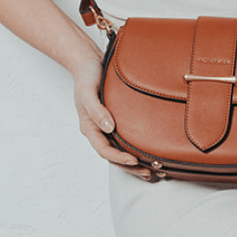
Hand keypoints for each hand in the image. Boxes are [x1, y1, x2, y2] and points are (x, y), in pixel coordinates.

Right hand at [72, 54, 152, 180]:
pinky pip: (123, 140)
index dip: (119, 158)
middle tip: (148, 172)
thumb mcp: (88, 93)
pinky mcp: (115, 121)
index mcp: (90, 127)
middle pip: (113, 156)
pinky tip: (146, 152)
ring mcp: (106, 127)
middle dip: (129, 167)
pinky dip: (134, 149)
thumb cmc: (86, 77)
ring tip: (150, 169)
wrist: (88, 63)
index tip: (134, 160)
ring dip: (133, 163)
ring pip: (119, 151)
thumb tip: (109, 128)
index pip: (104, 150)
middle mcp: (98, 130)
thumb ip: (97, 111)